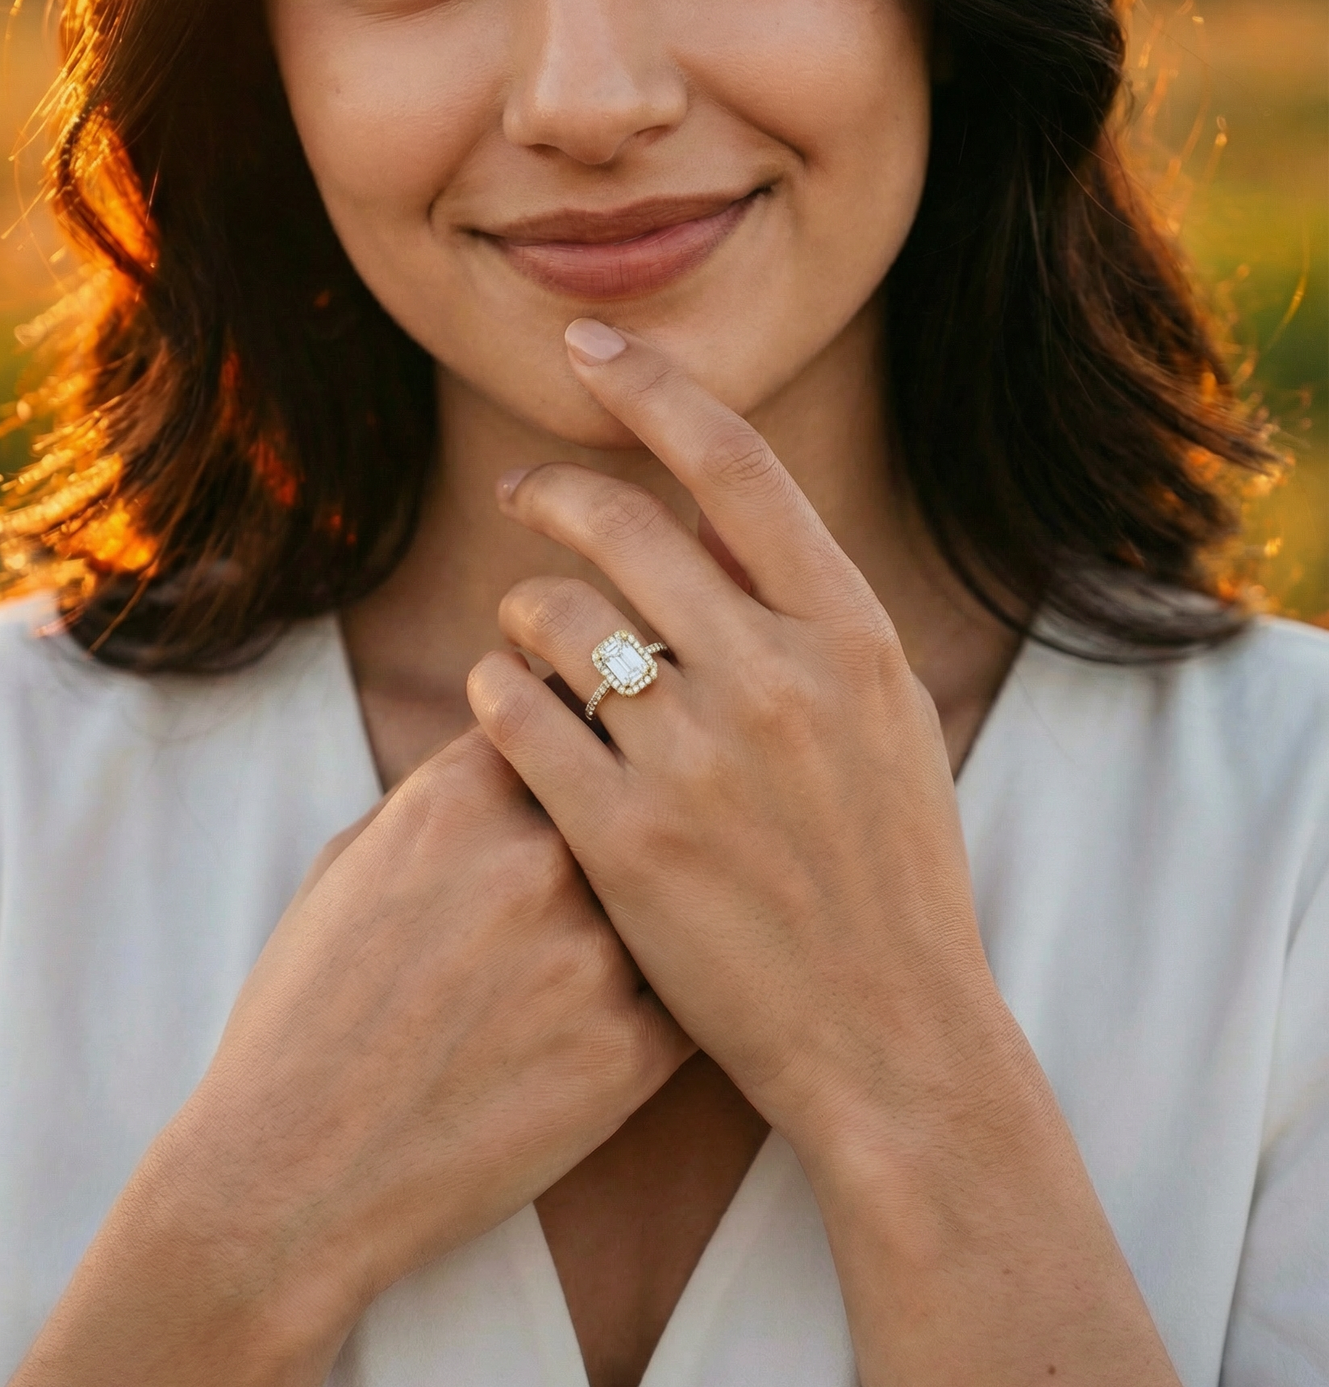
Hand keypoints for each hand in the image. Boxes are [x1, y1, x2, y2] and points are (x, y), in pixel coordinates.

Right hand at [0, 728, 688, 1386]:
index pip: (562, 711)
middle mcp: (534, 859)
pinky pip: (688, 988)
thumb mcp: (348, 864)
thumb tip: (513, 743)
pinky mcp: (630, 1052)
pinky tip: (651, 1001)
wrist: (289, 1178)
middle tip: (639, 827)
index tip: (591, 751)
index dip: (579, 732)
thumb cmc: (306, 1017)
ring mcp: (590, 956)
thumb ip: (443, 793)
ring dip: (660, 899)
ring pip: (669, 886)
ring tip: (656, 919)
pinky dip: (676, 990)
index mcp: (458, 800)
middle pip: (631, 787)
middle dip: (630, 806)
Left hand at [467, 322, 993, 1160]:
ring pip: (552, 615)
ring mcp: (697, 759)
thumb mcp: (888, 721)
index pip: (737, 465)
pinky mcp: (623, 839)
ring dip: (523, 608)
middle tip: (526, 499)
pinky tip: (503, 705)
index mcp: (852, 635)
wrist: (891, 1036)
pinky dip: (494, 692)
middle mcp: (776, 678)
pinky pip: (514, 715)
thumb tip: (722, 517)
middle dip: (554, 494)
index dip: (652, 388)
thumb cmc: (890, 875)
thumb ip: (810, 618)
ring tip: (528, 635)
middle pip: (622, 523)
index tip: (590, 350)